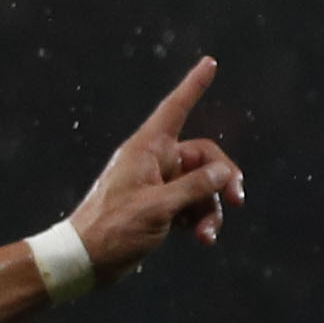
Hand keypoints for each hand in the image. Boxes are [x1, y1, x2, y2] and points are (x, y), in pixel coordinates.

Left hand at [65, 57, 242, 279]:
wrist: (85, 260)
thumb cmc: (114, 228)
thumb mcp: (160, 207)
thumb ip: (195, 187)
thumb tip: (223, 171)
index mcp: (147, 149)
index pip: (175, 108)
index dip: (194, 86)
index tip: (210, 63)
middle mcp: (153, 161)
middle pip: (203, 157)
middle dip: (222, 179)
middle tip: (238, 200)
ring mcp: (156, 185)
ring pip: (200, 186)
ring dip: (210, 209)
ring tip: (207, 236)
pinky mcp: (158, 207)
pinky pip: (189, 204)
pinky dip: (199, 219)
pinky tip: (202, 238)